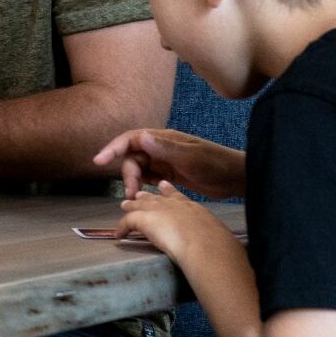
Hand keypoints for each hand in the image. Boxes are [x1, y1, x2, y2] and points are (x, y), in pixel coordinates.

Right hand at [93, 128, 246, 197]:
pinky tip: (143, 198)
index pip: (130, 139)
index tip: (99, 161)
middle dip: (126, 174)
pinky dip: (142, 186)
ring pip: (138, 169)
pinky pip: (148, 178)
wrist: (237, 179)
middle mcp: (160, 148)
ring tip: (136, 199)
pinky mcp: (169, 175)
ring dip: (133, 182)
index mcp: (163, 139)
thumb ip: (165, 148)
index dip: (112, 148)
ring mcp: (164, 161)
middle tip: (131, 194)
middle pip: (132, 157)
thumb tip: (141, 137)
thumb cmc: (216, 164)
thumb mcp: (191, 157)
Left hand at [116, 180, 233, 258]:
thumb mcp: (217, 235)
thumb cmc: (217, 244)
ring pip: (140, 205)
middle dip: (147, 197)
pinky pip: (128, 221)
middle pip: (157, 198)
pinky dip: (122, 227)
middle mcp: (175, 205)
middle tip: (139, 194)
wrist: (206, 245)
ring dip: (132, 207)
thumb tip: (217, 248)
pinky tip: (118, 234)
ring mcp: (159, 210)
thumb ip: (211, 236)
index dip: (170, 192)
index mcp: (193, 208)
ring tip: (124, 206)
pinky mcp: (145, 219)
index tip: (164, 186)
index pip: (178, 197)